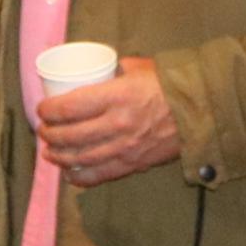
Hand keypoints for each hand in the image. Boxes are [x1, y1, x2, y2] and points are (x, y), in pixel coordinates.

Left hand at [32, 55, 181, 186]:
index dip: (49, 111)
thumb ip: (120, 68)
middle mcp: (118, 124)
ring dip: (60, 157)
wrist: (203, 111)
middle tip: (44, 130)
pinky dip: (81, 177)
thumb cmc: (171, 85)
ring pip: (82, 158)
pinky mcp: (135, 164)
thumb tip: (103, 67)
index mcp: (117, 96)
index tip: (42, 109)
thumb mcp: (142, 68)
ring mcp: (126, 148)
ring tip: (50, 152)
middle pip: (71, 135)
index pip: (70, 107)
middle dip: (50, 134)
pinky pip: (101, 175)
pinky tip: (70, 174)